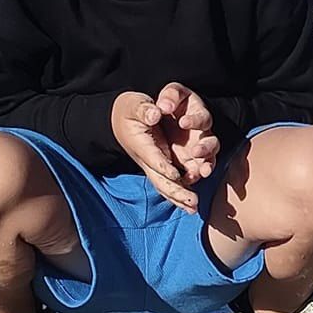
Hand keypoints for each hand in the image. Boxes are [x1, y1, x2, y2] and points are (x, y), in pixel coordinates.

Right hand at [111, 88, 213, 212]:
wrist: (119, 118)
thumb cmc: (130, 110)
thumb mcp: (134, 104)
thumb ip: (144, 109)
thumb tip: (155, 114)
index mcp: (141, 144)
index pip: (153, 158)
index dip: (164, 166)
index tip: (176, 175)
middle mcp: (148, 159)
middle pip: (160, 179)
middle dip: (176, 190)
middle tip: (191, 201)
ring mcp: (155, 164)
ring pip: (165, 185)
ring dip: (179, 198)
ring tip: (192, 208)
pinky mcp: (161, 165)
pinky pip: (170, 183)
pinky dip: (179, 196)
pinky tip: (189, 206)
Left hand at [154, 82, 219, 182]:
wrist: (161, 116)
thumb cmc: (168, 102)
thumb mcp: (170, 94)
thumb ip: (169, 97)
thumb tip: (163, 107)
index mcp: (199, 115)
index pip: (202, 118)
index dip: (195, 121)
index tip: (182, 122)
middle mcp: (203, 134)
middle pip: (212, 143)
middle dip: (206, 149)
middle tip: (195, 151)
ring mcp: (198, 150)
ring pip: (209, 160)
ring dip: (206, 166)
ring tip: (201, 172)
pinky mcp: (191, 163)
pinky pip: (196, 173)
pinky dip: (194, 178)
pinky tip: (188, 182)